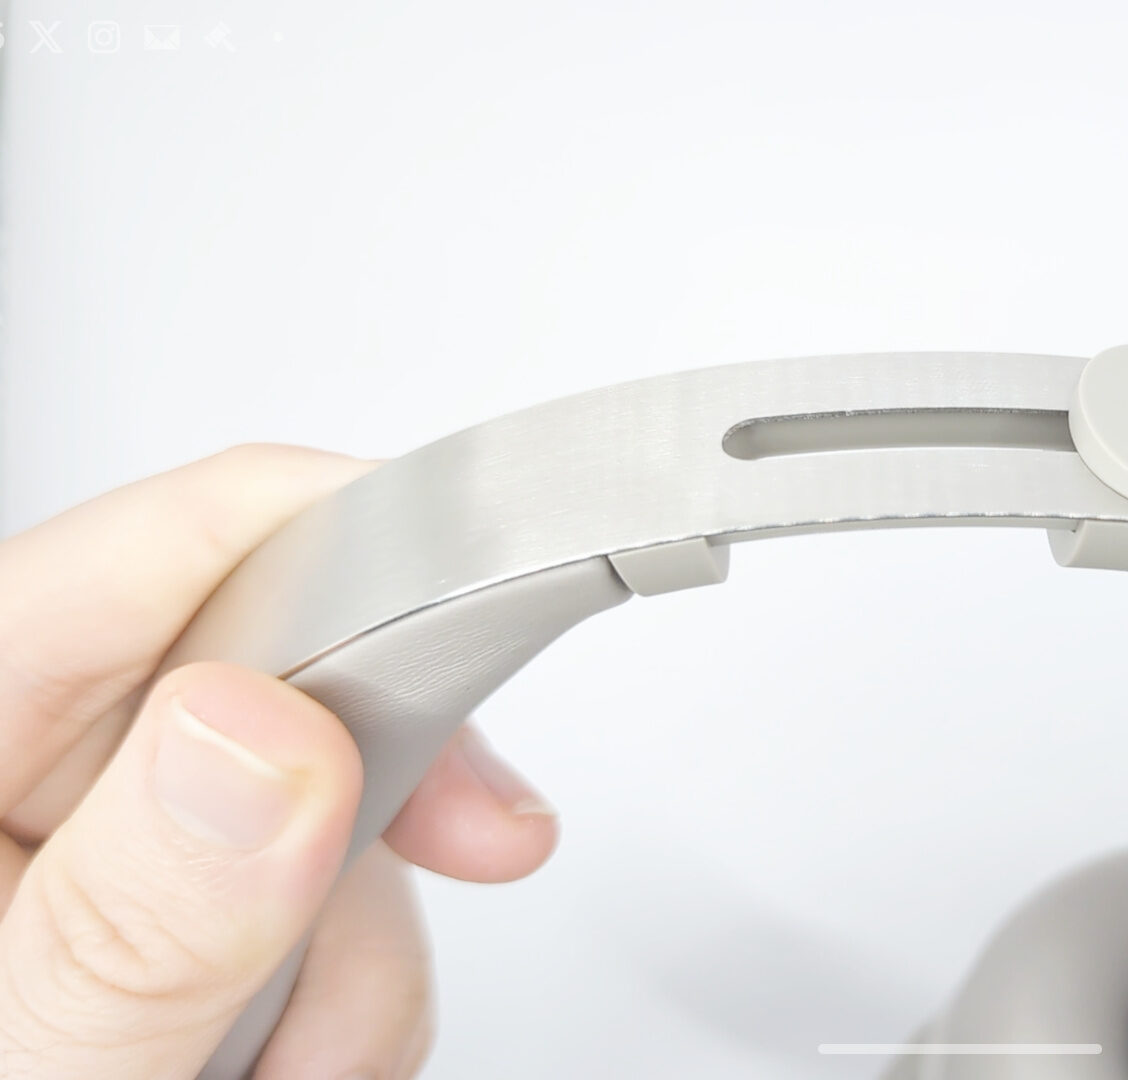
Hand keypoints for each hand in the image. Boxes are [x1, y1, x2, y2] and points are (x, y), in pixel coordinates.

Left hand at [0, 445, 564, 1078]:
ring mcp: (74, 822)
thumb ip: (128, 922)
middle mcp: (6, 752)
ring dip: (354, 942)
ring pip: (317, 793)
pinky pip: (299, 878)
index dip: (373, 551)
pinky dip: (331, 976)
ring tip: (286, 1064)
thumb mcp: (19, 1063)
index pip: (193, 536)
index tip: (507, 636)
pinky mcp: (134, 888)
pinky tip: (280, 1047)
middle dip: (380, 819)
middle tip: (429, 903)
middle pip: (285, 669)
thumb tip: (269, 738)